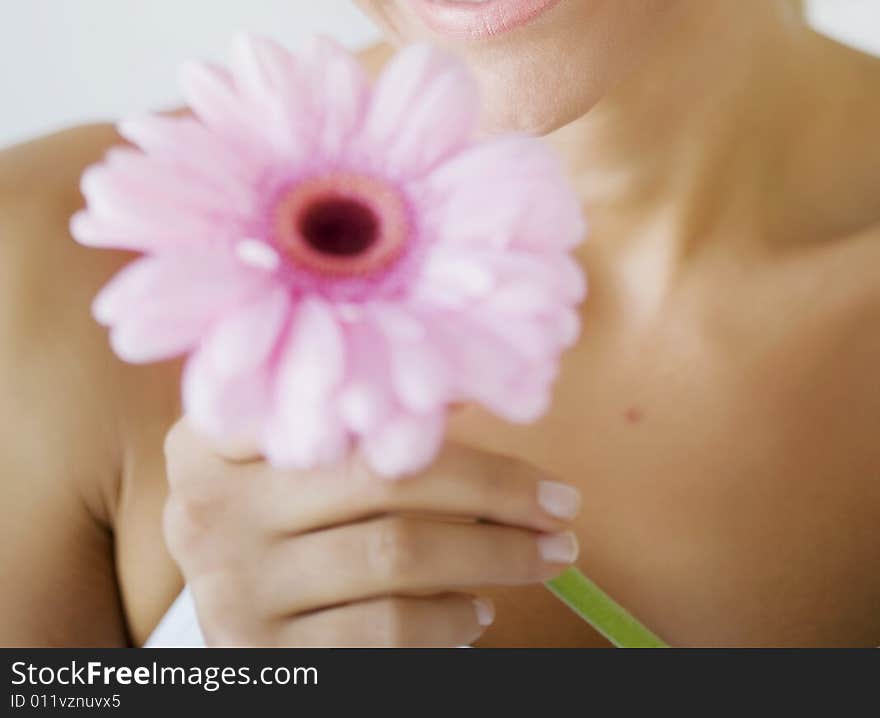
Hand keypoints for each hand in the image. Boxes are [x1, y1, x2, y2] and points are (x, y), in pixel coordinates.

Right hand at [161, 416, 581, 646]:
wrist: (229, 619)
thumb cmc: (282, 515)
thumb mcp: (294, 455)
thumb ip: (359, 413)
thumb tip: (468, 375)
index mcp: (216, 432)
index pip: (339, 402)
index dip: (431, 403)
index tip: (514, 405)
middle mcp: (210, 504)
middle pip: (382, 477)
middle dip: (492, 489)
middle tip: (562, 503)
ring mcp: (233, 584)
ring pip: (396, 555)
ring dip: (493, 556)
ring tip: (545, 554)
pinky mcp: (264, 655)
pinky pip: (383, 631)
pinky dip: (448, 620)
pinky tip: (478, 610)